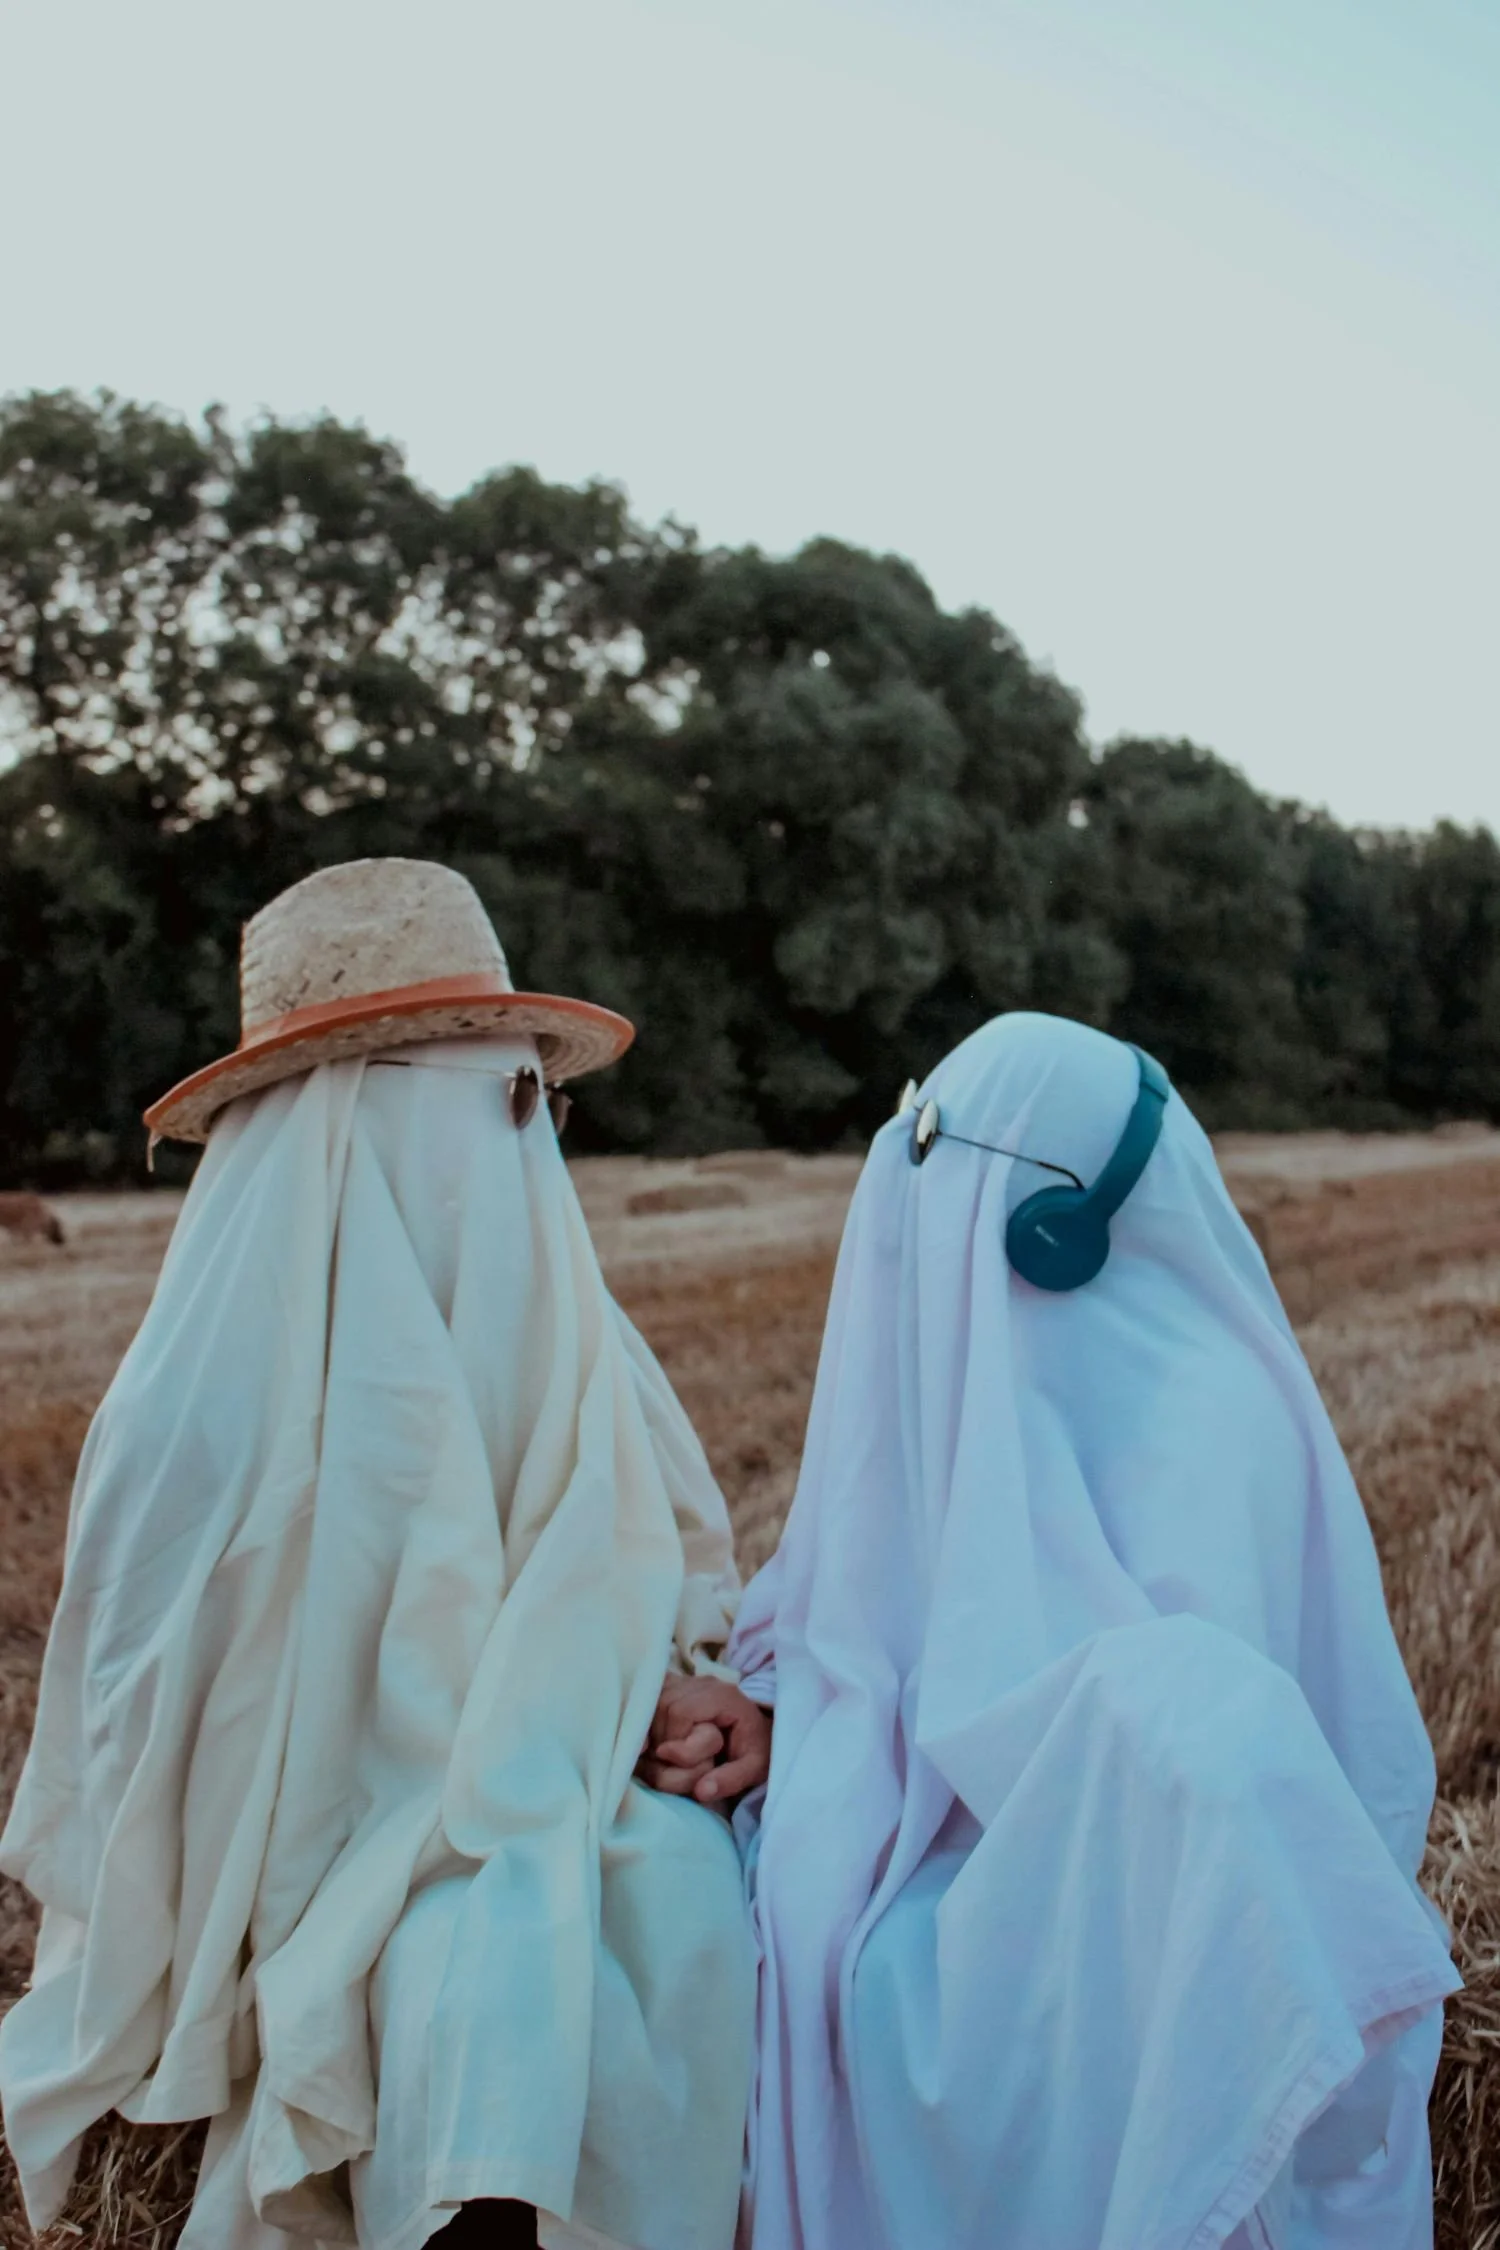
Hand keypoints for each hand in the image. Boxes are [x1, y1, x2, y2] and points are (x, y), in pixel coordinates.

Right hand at [636, 1673, 772, 1804]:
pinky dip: (646, 1720)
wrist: (759, 1731)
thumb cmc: (756, 1748)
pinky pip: (649, 1697)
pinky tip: (652, 1740)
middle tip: (680, 1763)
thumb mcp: (755, 1768)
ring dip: (654, 1733)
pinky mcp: (673, 1686)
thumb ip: (731, 1780)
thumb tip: (701, 1791)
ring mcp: (686, 1681)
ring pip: (651, 1702)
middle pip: (663, 1706)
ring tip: (672, 1752)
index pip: (681, 1712)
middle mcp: (702, 1682)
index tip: (687, 1765)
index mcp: (724, 1696)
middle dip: (665, 1740)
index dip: (677, 1742)